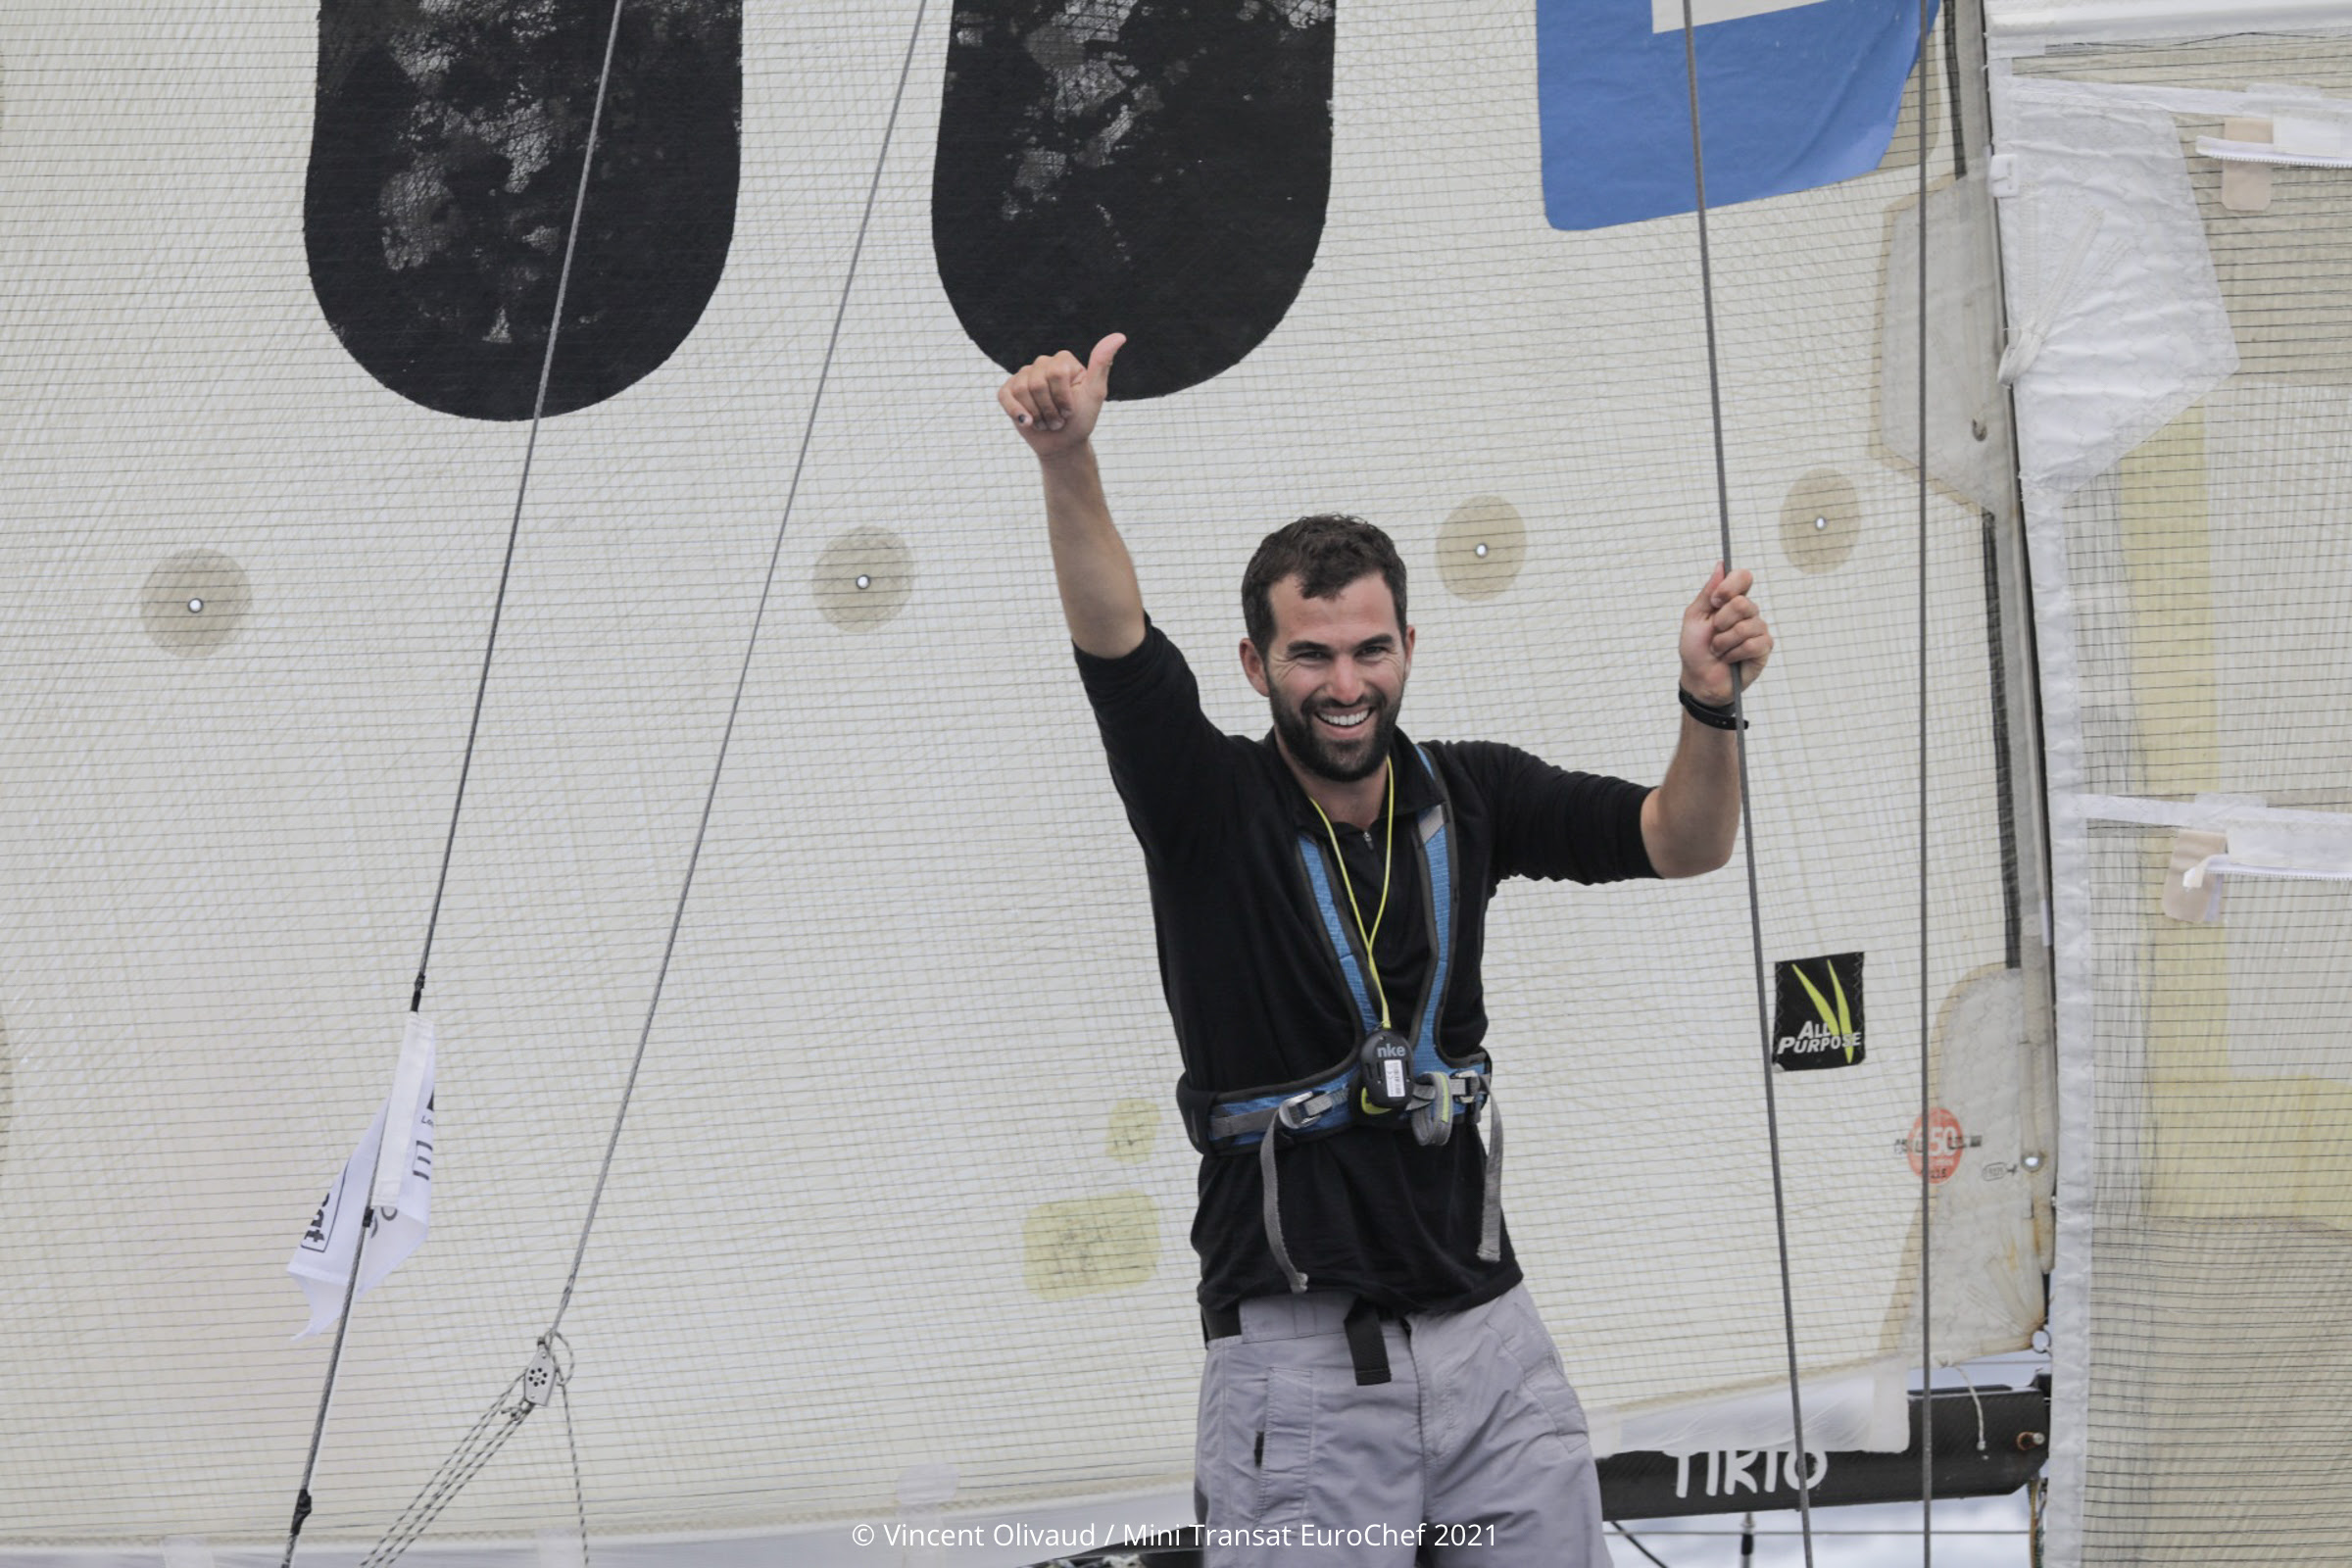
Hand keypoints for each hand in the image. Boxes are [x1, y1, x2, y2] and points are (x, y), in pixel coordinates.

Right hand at [998, 334, 1124, 458]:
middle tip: (1059, 419)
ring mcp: (1024, 376)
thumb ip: (1102, 363)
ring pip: (1021, 390)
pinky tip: (1028, 422)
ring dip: (1037, 415)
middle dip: (1050, 410)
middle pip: (1037, 383)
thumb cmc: (1081, 419)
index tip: (1072, 410)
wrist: (1063, 444)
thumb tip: (1120, 336)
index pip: (1056, 373)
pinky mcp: (1008, 390)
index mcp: (1063, 360)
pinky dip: (1016, 412)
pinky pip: (1005, 396)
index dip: (1063, 399)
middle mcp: (1042, 363)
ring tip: (1047, 421)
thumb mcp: (1095, 393)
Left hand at [1678, 563, 1771, 704]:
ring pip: (1746, 626)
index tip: (1715, 601)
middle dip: (1721, 622)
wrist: (1699, 680)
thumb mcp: (1694, 618)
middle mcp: (1748, 612)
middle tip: (1713, 633)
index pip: (1743, 577)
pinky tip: (1730, 659)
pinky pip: (1753, 644)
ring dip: (1724, 642)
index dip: (1730, 586)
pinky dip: (1734, 654)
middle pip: (1742, 603)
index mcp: (1731, 601)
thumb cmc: (1695, 649)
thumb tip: (1721, 565)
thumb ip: (1708, 592)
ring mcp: (1758, 629)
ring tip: (1719, 650)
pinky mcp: (1764, 648)